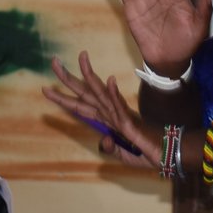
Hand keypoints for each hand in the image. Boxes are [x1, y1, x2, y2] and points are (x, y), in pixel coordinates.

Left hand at [42, 52, 159, 169]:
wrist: (166, 155)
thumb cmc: (146, 153)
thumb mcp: (123, 155)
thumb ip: (111, 148)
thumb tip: (103, 142)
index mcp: (107, 119)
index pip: (80, 106)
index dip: (63, 97)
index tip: (46, 88)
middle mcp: (110, 113)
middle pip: (85, 92)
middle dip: (68, 78)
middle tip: (53, 61)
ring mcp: (119, 115)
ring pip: (99, 92)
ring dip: (89, 74)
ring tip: (81, 56)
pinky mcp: (129, 122)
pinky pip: (119, 106)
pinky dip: (114, 93)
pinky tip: (110, 79)